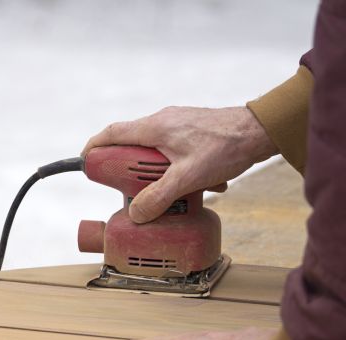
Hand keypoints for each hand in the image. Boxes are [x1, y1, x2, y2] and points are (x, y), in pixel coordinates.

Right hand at [82, 106, 276, 222]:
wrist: (260, 131)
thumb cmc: (226, 148)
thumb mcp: (188, 178)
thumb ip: (160, 196)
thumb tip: (137, 213)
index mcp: (155, 127)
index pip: (113, 133)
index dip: (95, 147)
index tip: (86, 161)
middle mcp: (163, 120)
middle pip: (132, 142)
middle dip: (126, 167)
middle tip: (125, 187)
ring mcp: (178, 123)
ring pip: (154, 147)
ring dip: (155, 170)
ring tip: (166, 192)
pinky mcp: (192, 129)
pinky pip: (173, 148)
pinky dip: (175, 167)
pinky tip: (194, 185)